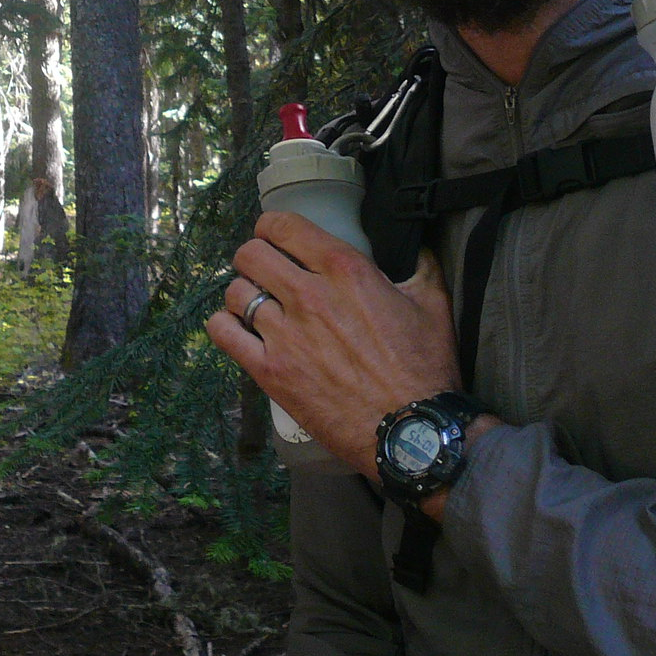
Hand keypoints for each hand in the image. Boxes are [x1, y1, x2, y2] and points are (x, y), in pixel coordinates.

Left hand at [206, 212, 465, 483]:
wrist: (411, 430)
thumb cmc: (425, 367)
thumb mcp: (433, 303)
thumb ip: (421, 265)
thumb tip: (417, 246)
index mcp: (344, 270)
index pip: (282, 225)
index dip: (272, 227)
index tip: (277, 238)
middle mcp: (308, 295)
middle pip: (250, 254)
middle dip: (254, 257)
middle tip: (266, 272)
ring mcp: (285, 334)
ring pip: (235, 292)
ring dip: (243, 294)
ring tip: (256, 304)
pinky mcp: (270, 371)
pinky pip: (223, 333)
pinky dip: (224, 325)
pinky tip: (238, 328)